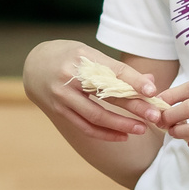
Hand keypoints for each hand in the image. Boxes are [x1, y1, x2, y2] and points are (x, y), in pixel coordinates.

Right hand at [23, 41, 162, 143]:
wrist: (33, 64)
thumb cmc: (68, 56)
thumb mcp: (90, 53)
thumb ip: (117, 69)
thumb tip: (150, 82)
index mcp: (82, 57)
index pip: (113, 70)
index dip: (134, 81)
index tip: (153, 90)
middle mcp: (70, 76)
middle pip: (107, 94)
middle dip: (134, 106)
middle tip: (155, 114)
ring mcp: (63, 96)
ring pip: (96, 115)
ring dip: (121, 124)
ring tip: (141, 129)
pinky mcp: (59, 111)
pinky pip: (85, 126)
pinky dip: (105, 133)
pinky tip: (122, 136)